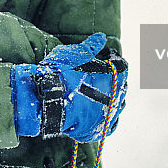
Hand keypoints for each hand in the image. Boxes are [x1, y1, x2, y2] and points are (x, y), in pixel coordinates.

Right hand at [11, 33, 127, 141]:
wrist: (46, 98)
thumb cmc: (61, 73)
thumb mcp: (76, 53)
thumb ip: (91, 46)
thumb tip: (101, 37)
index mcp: (114, 75)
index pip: (121, 65)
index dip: (112, 59)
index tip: (104, 56)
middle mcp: (116, 96)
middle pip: (120, 85)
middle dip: (112, 78)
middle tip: (99, 73)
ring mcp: (108, 115)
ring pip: (117, 104)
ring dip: (110, 97)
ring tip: (97, 91)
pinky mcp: (97, 129)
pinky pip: (107, 123)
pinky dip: (104, 116)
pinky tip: (97, 110)